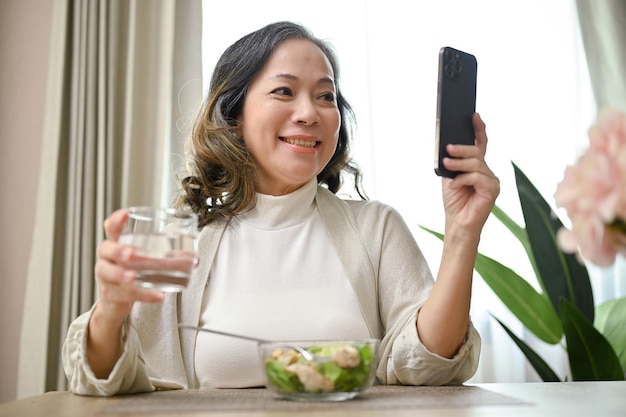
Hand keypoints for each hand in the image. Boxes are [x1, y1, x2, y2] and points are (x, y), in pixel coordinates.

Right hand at [87, 209, 164, 377]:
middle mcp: (108, 258)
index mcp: (117, 242)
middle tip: (131, 253)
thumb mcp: (146, 259)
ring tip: (134, 277)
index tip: (126, 215)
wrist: (117, 299)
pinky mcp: (111, 295)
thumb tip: (195, 259)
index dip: (117, 220)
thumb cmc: (133, 271)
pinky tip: (157, 295)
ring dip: (123, 275)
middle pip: (105, 249)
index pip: (112, 227)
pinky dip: (142, 295)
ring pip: (109, 274)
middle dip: (118, 250)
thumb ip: (169, 256)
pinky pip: (124, 295)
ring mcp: (106, 276)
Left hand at [441, 113, 499, 239]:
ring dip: (458, 164)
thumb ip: (452, 163)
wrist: (457, 223)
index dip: (479, 129)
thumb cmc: (454, 201)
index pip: (480, 144)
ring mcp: (491, 181)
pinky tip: (454, 185)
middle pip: (477, 152)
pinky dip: (463, 180)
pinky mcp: (493, 190)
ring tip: (446, 165)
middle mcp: (486, 172)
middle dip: (461, 149)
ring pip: (476, 164)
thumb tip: (449, 147)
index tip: (474, 115)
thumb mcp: (449, 177)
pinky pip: (477, 178)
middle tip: (447, 148)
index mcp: (477, 167)